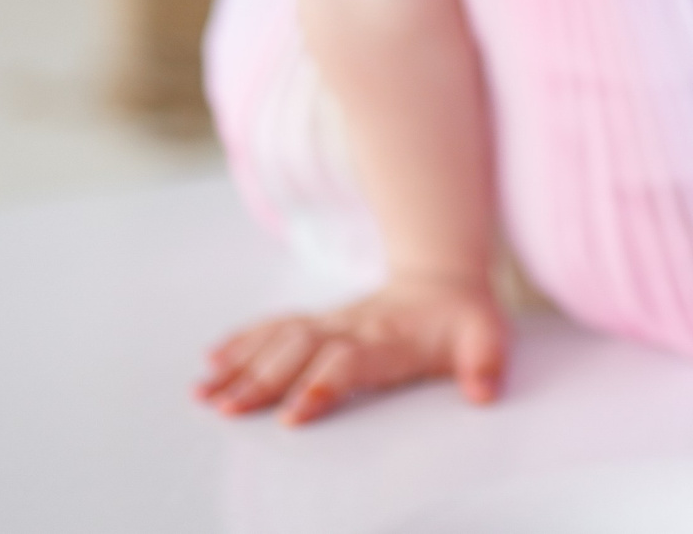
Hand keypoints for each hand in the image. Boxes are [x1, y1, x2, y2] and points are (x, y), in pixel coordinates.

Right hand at [194, 273, 510, 425]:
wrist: (444, 279)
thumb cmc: (464, 319)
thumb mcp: (488, 338)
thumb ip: (485, 363)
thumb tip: (484, 393)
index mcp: (389, 339)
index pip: (348, 361)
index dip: (321, 384)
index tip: (292, 414)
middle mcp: (352, 327)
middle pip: (300, 351)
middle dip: (262, 380)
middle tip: (227, 409)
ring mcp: (331, 321)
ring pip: (279, 339)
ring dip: (241, 363)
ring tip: (204, 391)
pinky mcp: (319, 321)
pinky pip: (275, 327)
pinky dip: (243, 341)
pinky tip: (212, 359)